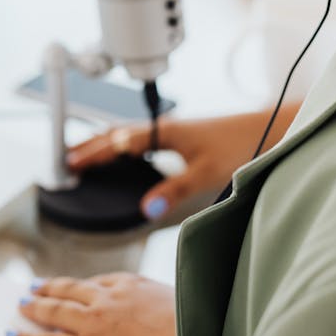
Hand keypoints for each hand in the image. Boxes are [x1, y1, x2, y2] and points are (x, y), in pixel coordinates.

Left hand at [7, 273, 178, 335]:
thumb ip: (167, 307)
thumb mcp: (183, 306)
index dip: (84, 285)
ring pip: (56, 311)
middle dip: (53, 288)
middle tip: (37, 287)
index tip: (75, 285)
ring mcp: (93, 323)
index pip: (101, 282)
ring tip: (23, 304)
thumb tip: (172, 315)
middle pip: (73, 290)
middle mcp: (108, 299)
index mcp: (133, 286)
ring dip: (36, 306)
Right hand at [66, 106, 300, 221]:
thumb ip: (174, 190)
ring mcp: (173, 130)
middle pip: (118, 134)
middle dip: (91, 145)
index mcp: (165, 132)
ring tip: (85, 154)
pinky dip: (123, 145)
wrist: (268, 130)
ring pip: (129, 135)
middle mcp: (166, 128)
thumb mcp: (206, 172)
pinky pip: (141, 138)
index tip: (71, 163)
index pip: (119, 141)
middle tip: (66, 158)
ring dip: (106, 143)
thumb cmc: (241, 145)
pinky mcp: (182, 136)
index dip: (94, 152)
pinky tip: (125, 154)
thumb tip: (147, 208)